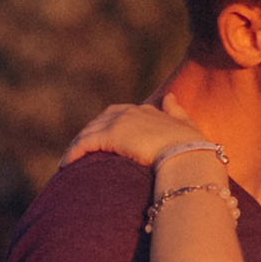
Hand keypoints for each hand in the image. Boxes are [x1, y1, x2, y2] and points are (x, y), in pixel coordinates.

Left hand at [61, 100, 207, 172]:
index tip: (102, 142)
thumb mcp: (188, 126)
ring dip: (78, 146)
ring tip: (69, 162)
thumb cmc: (194, 149)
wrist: (189, 157)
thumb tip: (170, 96)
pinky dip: (73, 153)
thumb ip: (177, 111)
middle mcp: (131, 112)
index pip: (120, 114)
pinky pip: (84, 143)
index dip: (109, 127)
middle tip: (80, 154)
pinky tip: (66, 165)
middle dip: (89, 135)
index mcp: (148, 110)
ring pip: (89, 132)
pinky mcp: (110, 136)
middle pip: (101, 121)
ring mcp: (119, 122)